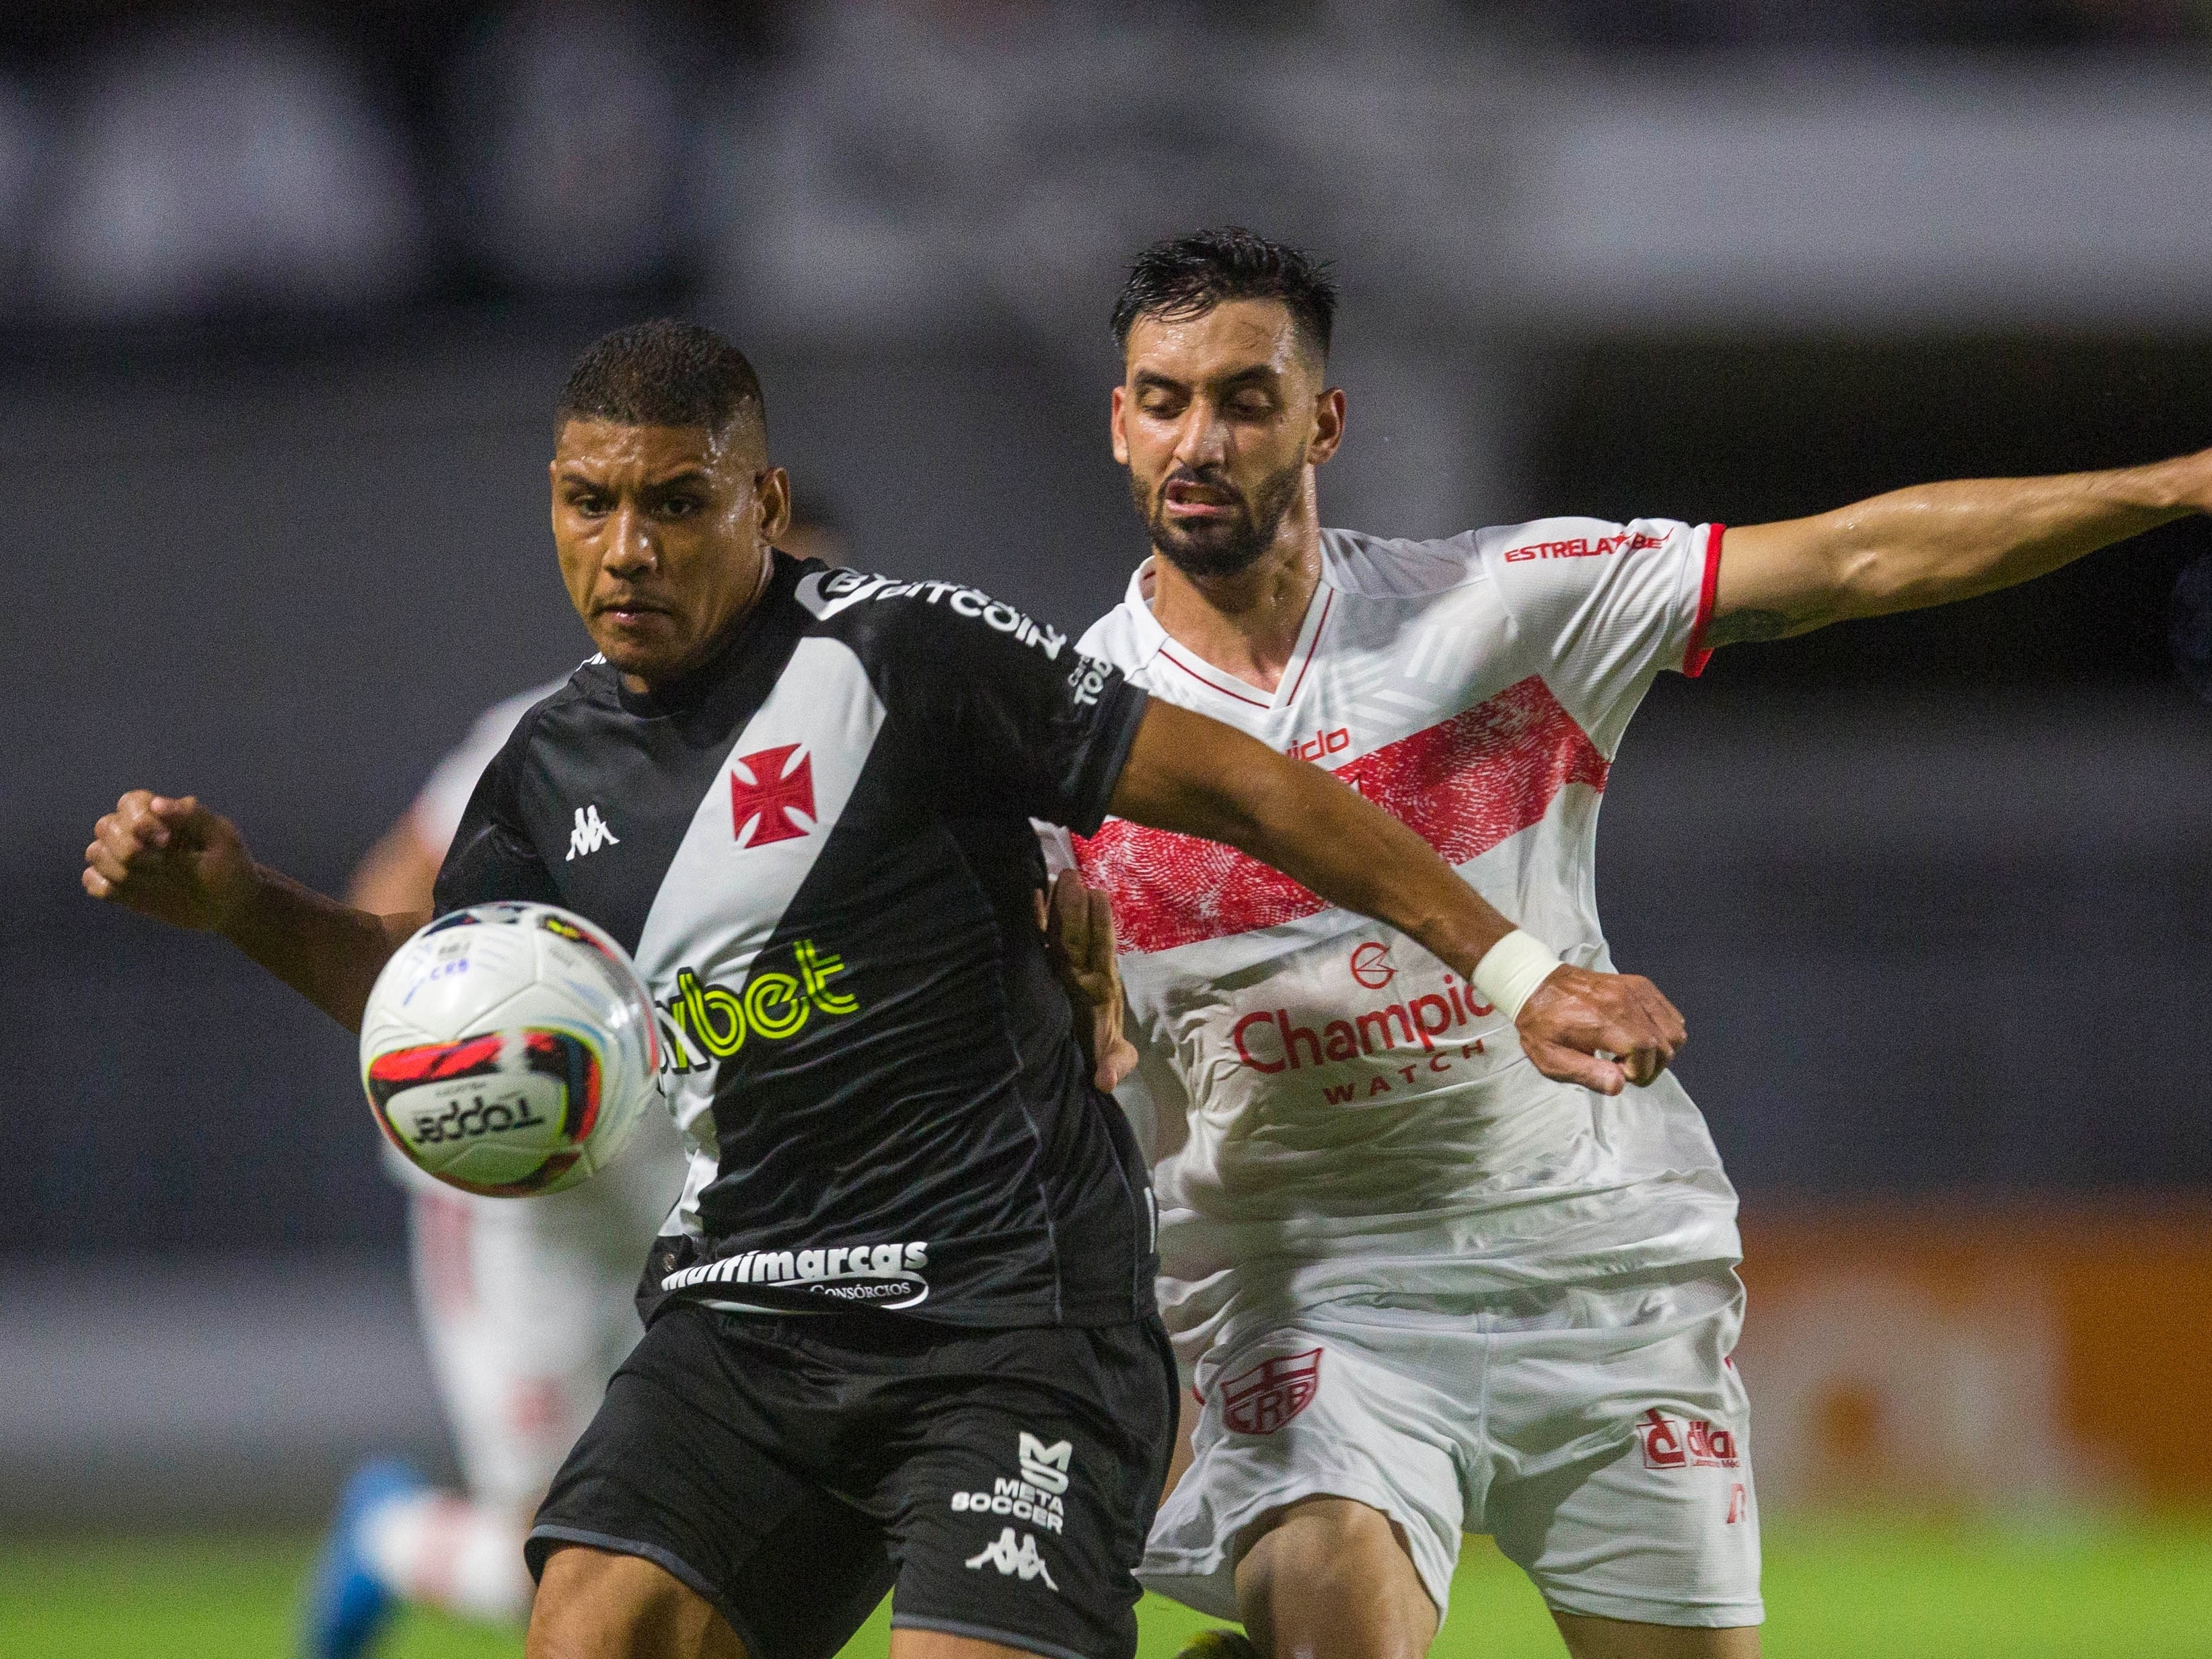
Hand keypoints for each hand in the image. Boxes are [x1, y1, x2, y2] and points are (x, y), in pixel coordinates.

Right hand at [83, 792, 257, 933]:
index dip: (139, 819)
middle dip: (125, 845)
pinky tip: (127, 893)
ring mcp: (128, 862)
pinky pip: (92, 881)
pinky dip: (101, 885)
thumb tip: (156, 803)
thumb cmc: (230, 865)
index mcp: (162, 816)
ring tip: (149, 879)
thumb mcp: (222, 838)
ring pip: (95, 852)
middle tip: (160, 864)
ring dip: (114, 866)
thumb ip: (193, 816)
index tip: (167, 840)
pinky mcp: (123, 888)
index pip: (129, 803)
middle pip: (105, 826)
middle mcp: (138, 835)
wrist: (231, 904)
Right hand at [1038, 868, 1139, 1091]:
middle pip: (1077, 936)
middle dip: (1074, 908)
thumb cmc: (1095, 1055)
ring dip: (1056, 906)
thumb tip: (1105, 1079)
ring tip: (1053, 876)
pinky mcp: (1040, 972)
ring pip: (1057, 934)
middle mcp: (1080, 972)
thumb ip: (1112, 1063)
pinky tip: (1028, 896)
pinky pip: (1036, 943)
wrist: (1080, 1064)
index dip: (1099, 925)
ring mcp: (1059, 969)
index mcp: (1100, 987)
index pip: (1100, 951)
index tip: (1097, 896)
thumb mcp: (1108, 1059)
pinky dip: (1032, 921)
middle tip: (1070, 875)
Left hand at [1514, 964, 1684, 1095]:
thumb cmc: (1541, 1024)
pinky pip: (1670, 1013)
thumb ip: (1588, 1074)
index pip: (1646, 1052)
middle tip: (1621, 1066)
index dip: (1637, 1072)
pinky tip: (1637, 1036)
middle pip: (1665, 1045)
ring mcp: (1636, 990)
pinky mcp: (1639, 985)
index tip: (1615, 1072)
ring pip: (1675, 1030)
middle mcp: (1626, 1001)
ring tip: (1631, 1052)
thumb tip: (1620, 1084)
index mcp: (1604, 1020)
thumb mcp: (1552, 1059)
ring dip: (1660, 1050)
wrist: (1535, 984)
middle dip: (1650, 1066)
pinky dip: (1663, 1031)